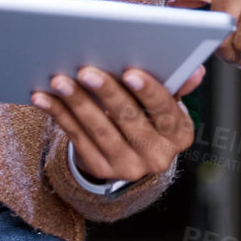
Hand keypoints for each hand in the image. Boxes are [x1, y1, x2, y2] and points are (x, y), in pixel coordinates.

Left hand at [32, 65, 205, 183]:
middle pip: (130, 120)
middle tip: (87, 71)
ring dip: (78, 103)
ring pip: (100, 131)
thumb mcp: (168, 102)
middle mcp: (157, 156)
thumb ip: (178, 84)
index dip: (149, 92)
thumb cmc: (152, 114)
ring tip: (61, 81)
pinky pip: (78, 139)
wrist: (134, 151)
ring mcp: (128, 167)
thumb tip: (195, 70)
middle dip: (107, 93)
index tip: (130, 72)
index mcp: (179, 134)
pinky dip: (60, 115)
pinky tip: (45, 98)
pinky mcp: (101, 169)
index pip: (166, 111)